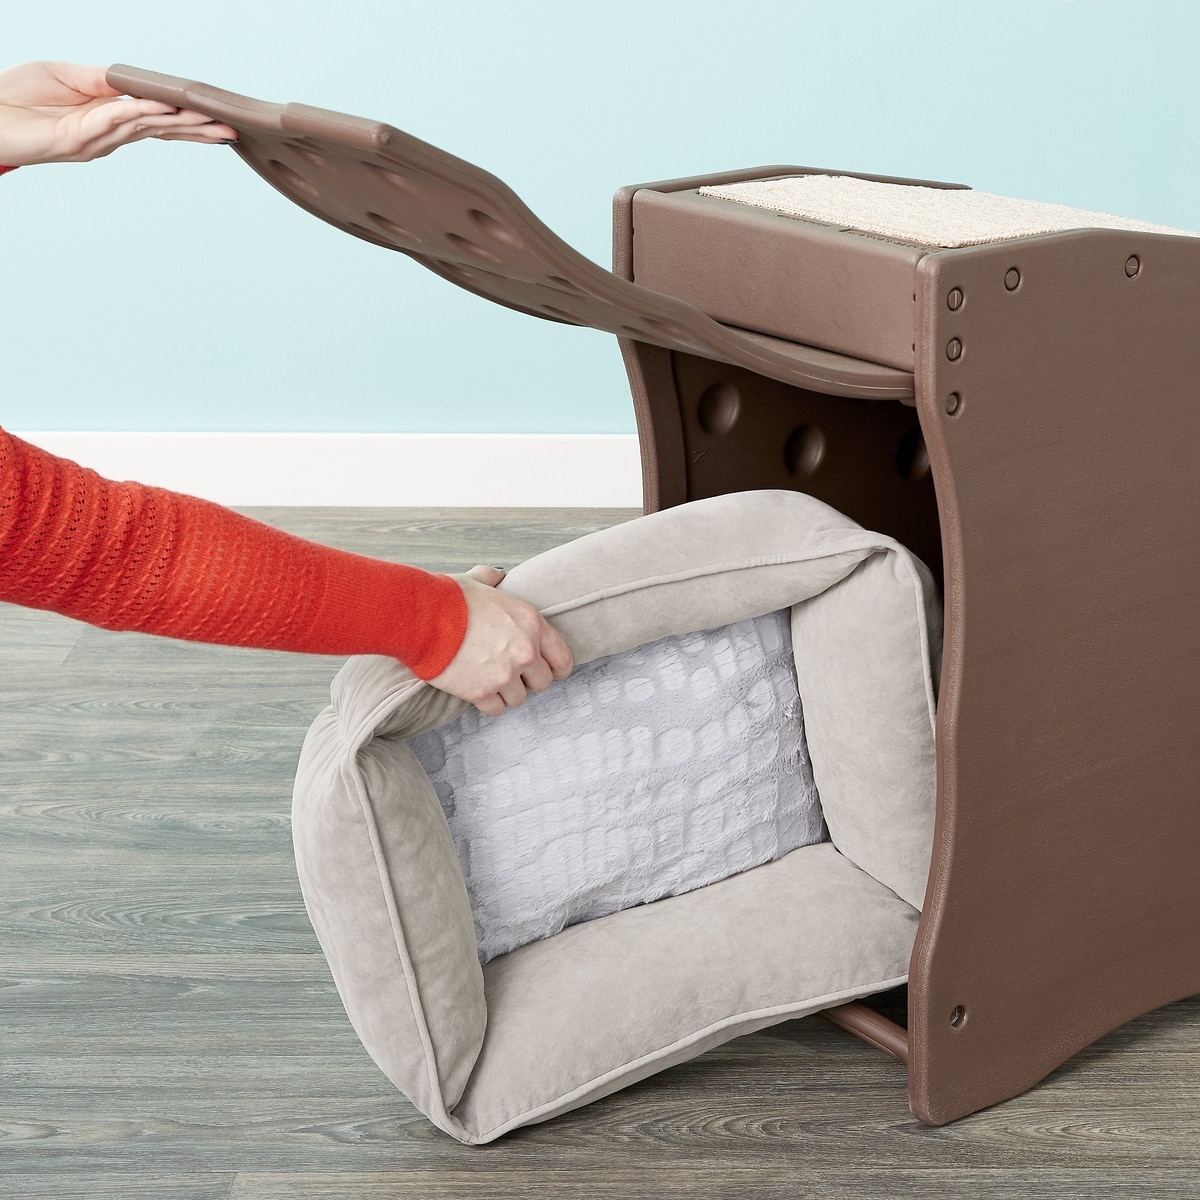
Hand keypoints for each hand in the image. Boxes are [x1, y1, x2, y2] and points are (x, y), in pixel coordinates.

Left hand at [0, 61, 236, 166]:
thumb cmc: (14, 97)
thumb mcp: (66, 76)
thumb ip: (102, 81)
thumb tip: (135, 83)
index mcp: (106, 120)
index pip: (155, 121)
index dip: (186, 120)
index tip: (215, 119)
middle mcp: (105, 136)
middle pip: (160, 130)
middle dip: (196, 130)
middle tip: (229, 130)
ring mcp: (92, 141)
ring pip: (143, 127)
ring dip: (177, 122)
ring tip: (206, 120)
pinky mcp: (73, 140)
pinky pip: (112, 121)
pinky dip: (137, 113)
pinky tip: (159, 109)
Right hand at [430, 566, 572, 716]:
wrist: (421, 617)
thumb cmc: (448, 597)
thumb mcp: (478, 581)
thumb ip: (493, 580)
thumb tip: (496, 576)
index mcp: (531, 623)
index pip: (563, 658)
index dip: (556, 667)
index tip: (548, 670)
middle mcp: (525, 651)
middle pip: (543, 682)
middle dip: (529, 679)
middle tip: (512, 673)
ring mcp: (504, 674)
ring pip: (519, 698)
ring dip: (506, 692)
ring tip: (490, 680)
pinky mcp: (481, 692)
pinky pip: (496, 709)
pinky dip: (488, 702)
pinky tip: (478, 691)